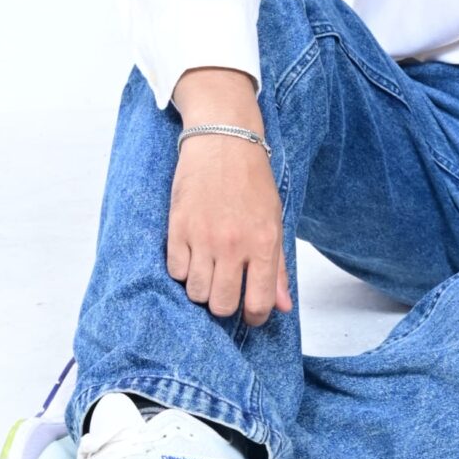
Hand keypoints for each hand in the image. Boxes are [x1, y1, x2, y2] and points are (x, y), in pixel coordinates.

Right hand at [166, 123, 290, 325]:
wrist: (223, 142)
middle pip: (222, 305)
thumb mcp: (274, 221)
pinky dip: (183, 270)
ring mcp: (203, 238)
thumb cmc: (252, 180)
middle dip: (224, 305)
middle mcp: (233, 245)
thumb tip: (283, 306)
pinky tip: (193, 254)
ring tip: (209, 269)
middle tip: (226, 289)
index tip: (250, 313)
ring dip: (202, 288)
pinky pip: (176, 271)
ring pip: (196, 293)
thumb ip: (278, 267)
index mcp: (264, 243)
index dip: (254, 316)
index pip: (258, 303)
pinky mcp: (178, 229)